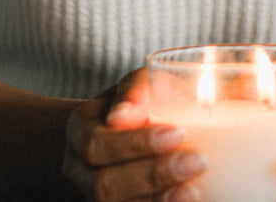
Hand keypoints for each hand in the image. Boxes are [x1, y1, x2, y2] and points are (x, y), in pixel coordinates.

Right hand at [62, 68, 206, 200]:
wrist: (132, 134)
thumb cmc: (141, 104)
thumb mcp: (139, 86)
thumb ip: (137, 89)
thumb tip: (125, 113)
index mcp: (80, 130)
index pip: (96, 144)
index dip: (135, 144)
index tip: (178, 132)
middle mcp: (79, 168)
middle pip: (103, 185)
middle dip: (152, 175)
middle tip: (197, 161)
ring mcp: (92, 196)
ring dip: (157, 201)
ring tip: (194, 189)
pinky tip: (186, 200)